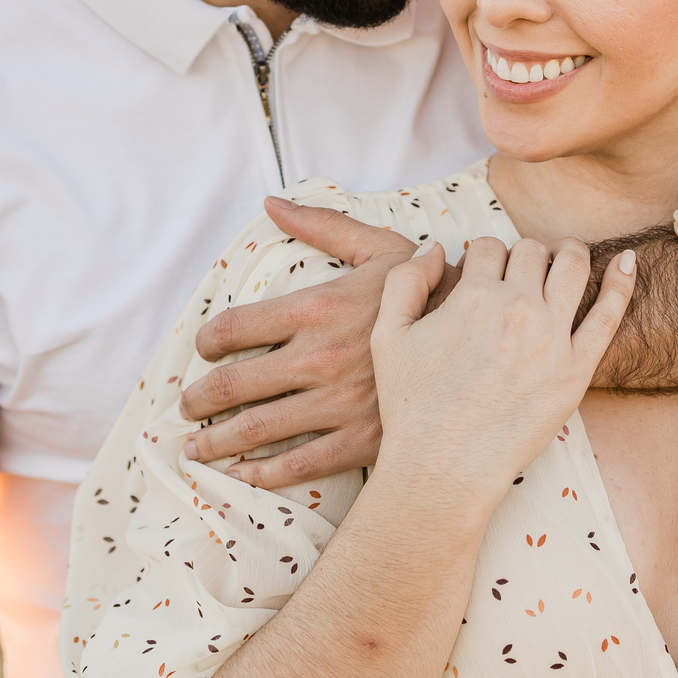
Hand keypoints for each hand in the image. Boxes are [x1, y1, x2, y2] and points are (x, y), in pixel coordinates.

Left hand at [180, 202, 428, 488]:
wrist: (490, 344)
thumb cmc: (433, 291)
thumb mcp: (380, 249)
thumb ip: (323, 225)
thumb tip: (272, 203)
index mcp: (318, 308)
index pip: (233, 328)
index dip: (207, 343)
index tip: (204, 352)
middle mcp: (319, 357)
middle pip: (232, 386)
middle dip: (199, 401)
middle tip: (188, 407)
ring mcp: (338, 403)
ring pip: (255, 431)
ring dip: (217, 442)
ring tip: (199, 447)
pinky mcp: (360, 440)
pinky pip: (298, 465)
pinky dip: (262, 474)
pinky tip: (244, 475)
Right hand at [371, 236, 635, 509]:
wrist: (444, 467)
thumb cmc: (412, 406)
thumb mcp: (388, 335)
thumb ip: (405, 280)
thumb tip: (435, 247)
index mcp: (473, 295)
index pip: (488, 247)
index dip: (483, 255)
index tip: (482, 271)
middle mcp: (517, 307)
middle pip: (531, 253)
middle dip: (523, 255)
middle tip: (521, 271)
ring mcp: (552, 337)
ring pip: (572, 268)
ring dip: (569, 253)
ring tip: (567, 256)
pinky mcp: (577, 368)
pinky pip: (609, 314)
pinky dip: (621, 281)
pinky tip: (627, 261)